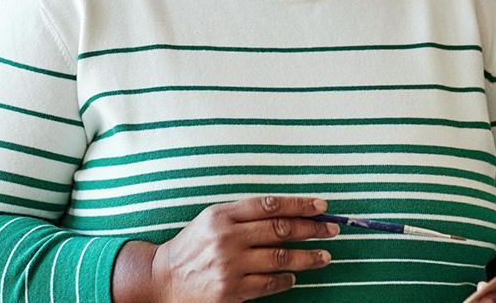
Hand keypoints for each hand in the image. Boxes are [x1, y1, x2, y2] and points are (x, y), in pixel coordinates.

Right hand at [148, 195, 338, 301]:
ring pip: (280, 258)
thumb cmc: (192, 245)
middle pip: (280, 230)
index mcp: (222, 215)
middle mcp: (227, 238)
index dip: (299, 205)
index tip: (321, 206)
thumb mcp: (211, 218)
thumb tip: (285, 211)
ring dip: (307, 257)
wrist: (163, 278)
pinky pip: (268, 284)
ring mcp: (230, 265)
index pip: (270, 205)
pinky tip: (294, 276)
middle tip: (332, 230)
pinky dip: (285, 279)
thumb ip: (243, 213)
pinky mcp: (231, 290)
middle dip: (311, 229)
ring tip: (325, 256)